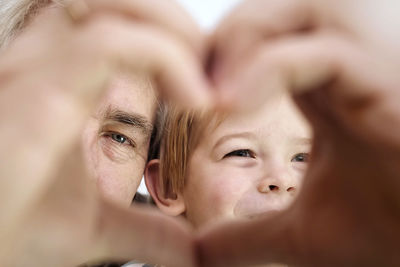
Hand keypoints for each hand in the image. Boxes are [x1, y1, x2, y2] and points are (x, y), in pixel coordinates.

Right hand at [0, 0, 208, 265]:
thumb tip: (188, 250)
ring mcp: (38, 71)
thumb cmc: (18, 232)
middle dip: (178, 24)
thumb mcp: (98, 228)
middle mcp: (47, 63)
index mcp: (62, 82)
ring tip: (204, 88)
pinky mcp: (36, 93)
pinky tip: (197, 104)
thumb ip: (147, 229)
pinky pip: (109, 44)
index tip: (211, 93)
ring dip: (175, 32)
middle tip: (211, 77)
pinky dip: (167, 60)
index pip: (120, 22)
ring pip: (113, 4)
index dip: (176, 42)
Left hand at [198, 0, 399, 265]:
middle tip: (188, 85)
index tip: (181, 96)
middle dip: (224, 38)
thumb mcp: (298, 231)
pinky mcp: (390, 82)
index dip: (214, 56)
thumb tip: (200, 251)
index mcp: (323, 89)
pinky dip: (269, 70)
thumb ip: (245, 234)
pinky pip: (323, 52)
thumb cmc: (383, 234)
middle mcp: (346, 66)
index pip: (259, 38)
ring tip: (213, 98)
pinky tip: (233, 107)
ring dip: (242, 42)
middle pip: (274, 7)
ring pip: (299, 7)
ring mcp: (371, 67)